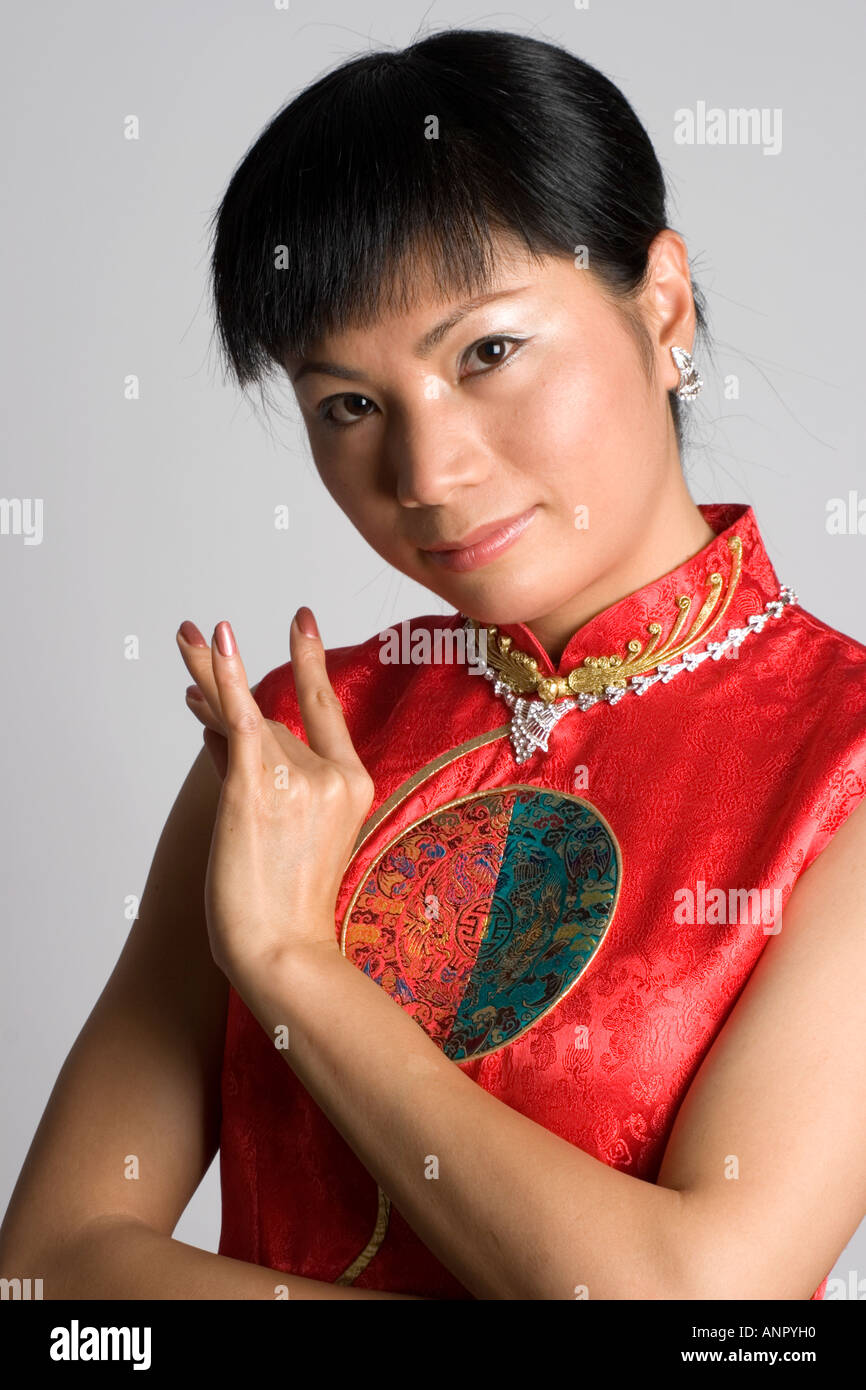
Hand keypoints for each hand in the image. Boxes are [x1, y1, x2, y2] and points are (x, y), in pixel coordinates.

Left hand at [175, 609, 374, 985]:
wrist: (280, 950)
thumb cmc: (281, 905)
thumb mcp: (285, 831)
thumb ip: (254, 772)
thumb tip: (211, 725)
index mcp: (352, 784)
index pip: (325, 708)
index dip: (310, 660)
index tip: (300, 620)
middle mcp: (330, 773)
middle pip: (271, 723)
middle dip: (224, 693)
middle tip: (194, 633)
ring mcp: (298, 777)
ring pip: (244, 725)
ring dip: (206, 693)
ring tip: (182, 641)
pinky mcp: (258, 785)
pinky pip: (241, 718)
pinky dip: (226, 678)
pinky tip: (216, 638)